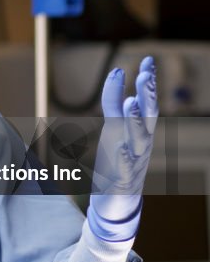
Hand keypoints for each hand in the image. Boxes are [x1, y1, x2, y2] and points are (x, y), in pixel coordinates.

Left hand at [90, 56, 157, 240]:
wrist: (118, 201)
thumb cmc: (118, 159)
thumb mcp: (114, 127)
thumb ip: (113, 102)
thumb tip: (116, 72)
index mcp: (140, 131)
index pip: (147, 103)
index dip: (148, 82)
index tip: (148, 60)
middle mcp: (141, 145)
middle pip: (148, 118)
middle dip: (147, 97)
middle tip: (144, 75)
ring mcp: (134, 163)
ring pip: (138, 141)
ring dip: (135, 122)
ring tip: (131, 103)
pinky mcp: (122, 180)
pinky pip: (125, 169)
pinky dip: (124, 159)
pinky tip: (121, 149)